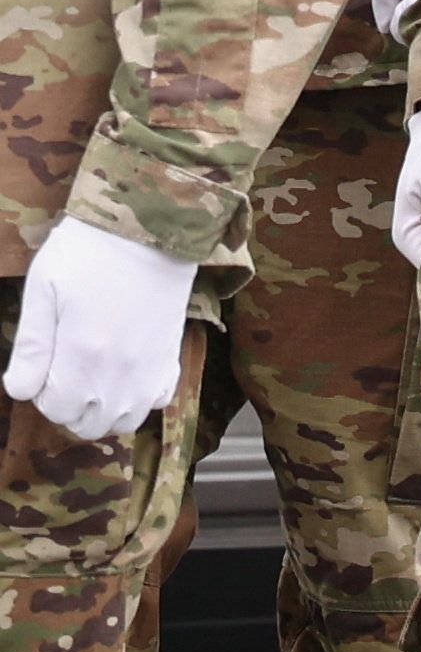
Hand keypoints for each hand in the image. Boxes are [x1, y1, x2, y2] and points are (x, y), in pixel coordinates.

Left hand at [8, 217, 192, 445]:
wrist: (152, 227)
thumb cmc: (89, 252)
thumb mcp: (43, 290)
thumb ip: (31, 346)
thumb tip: (19, 389)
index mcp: (82, 358)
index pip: (54, 409)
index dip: (40, 394)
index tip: (42, 367)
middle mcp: (119, 374)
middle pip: (89, 424)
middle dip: (69, 408)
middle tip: (64, 372)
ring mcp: (150, 368)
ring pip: (125, 421)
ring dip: (104, 411)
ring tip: (93, 379)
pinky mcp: (171, 355)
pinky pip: (158, 400)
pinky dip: (140, 399)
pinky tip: (127, 375)